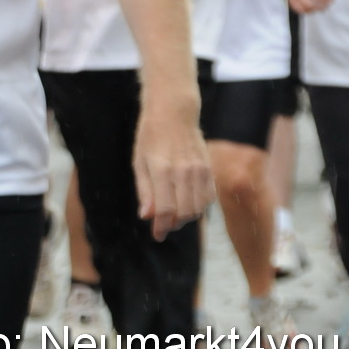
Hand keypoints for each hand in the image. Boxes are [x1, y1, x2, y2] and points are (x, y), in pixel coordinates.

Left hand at [131, 98, 212, 240]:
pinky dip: (199, 206)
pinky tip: (187, 202)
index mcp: (161, 170)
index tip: (156, 234)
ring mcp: (199, 170)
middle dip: (173, 224)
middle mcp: (183, 172)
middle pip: (184, 213)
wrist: (173, 114)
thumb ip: (144, 191)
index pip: (165, 210)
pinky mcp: (209, 169)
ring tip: (174, 214)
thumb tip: (147, 216)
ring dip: (186, 217)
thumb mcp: (139, 162)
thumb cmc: (150, 138)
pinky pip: (209, 198)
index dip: (161, 226)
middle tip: (163, 224)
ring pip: (198, 208)